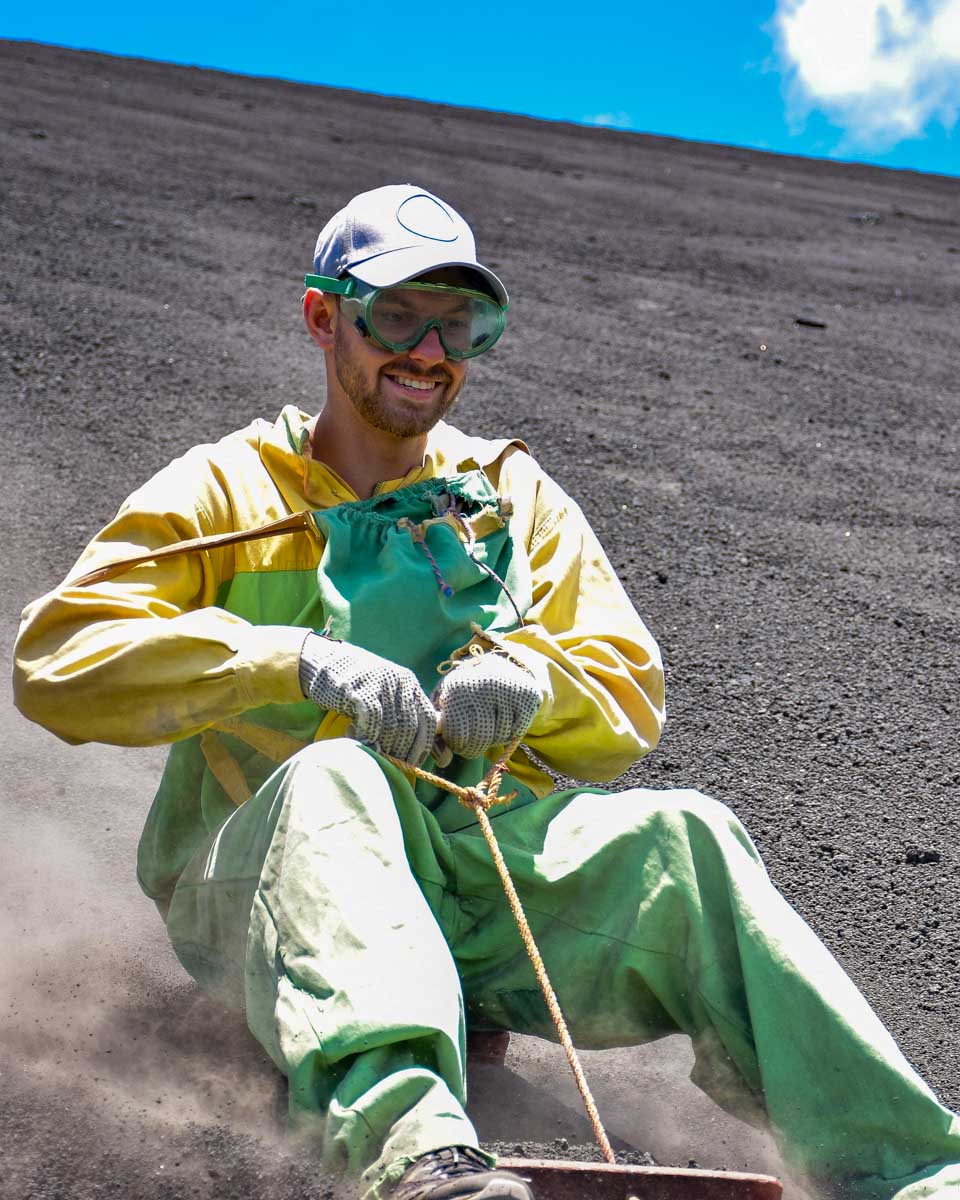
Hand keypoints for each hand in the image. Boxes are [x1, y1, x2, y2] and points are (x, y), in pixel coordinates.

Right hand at [299, 633, 437, 765]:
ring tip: (372, 756)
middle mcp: (400, 681)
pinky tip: (359, 742)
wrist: (324, 661)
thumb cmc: (358, 688)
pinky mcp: (359, 687)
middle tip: (387, 767)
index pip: (429, 721)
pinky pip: (371, 718)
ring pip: (391, 726)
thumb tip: (444, 759)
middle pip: (409, 727)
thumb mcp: (387, 698)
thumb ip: (407, 721)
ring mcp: (380, 682)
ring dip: (382, 748)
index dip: (423, 747)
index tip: (412, 765)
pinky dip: (367, 736)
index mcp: (411, 685)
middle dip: (400, 753)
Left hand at [433, 651, 541, 759]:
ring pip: (499, 737)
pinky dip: (509, 732)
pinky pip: (516, 731)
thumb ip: (438, 733)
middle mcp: (483, 687)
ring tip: (489, 722)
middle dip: (475, 747)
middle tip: (474, 741)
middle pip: (480, 739)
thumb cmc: (468, 690)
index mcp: (457, 688)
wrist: (503, 665)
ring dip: (493, 738)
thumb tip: (443, 762)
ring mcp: (507, 691)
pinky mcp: (526, 697)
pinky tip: (504, 718)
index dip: (457, 745)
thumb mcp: (446, 702)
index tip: (458, 741)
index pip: (457, 734)